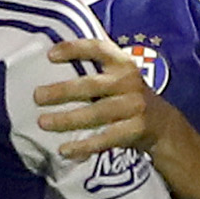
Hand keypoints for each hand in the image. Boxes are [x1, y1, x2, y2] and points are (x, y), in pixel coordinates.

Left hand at [35, 37, 157, 151]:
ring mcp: (134, 106)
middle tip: (37, 96)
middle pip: (91, 86)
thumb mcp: (119, 76)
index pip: (99, 49)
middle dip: (62, 91)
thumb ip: (95, 68)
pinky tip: (64, 149)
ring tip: (43, 123)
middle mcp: (129, 82)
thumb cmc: (127, 95)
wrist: (162, 124)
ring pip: (96, 114)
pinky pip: (105, 138)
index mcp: (123, 64)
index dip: (75, 49)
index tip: (49, 55)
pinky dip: (83, 146)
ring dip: (67, 119)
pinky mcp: (135, 129)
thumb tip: (49, 61)